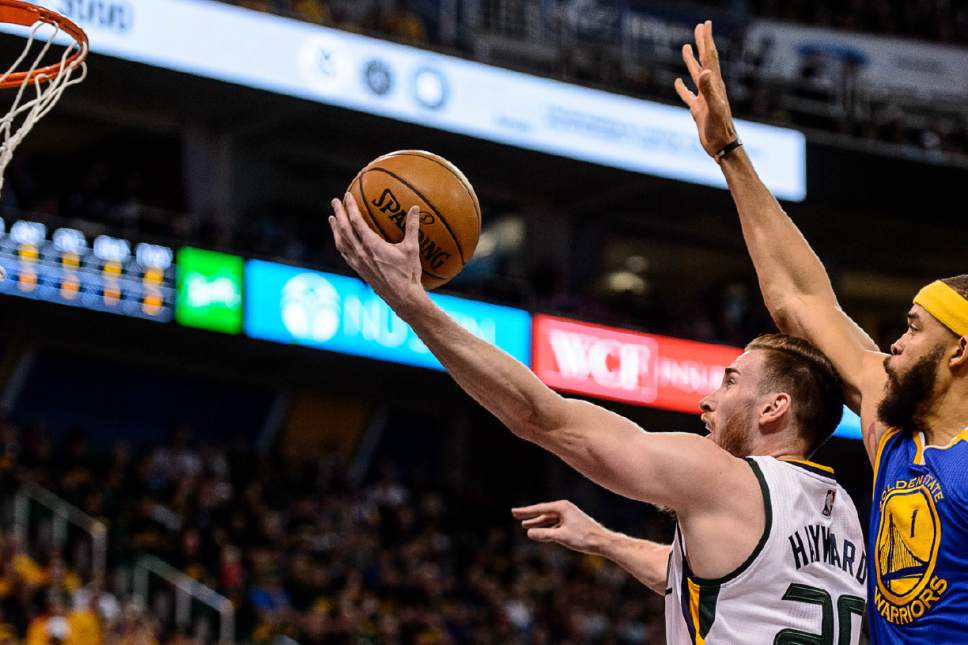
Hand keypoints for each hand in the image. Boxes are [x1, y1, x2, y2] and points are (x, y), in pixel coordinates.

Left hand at [329, 192, 426, 313]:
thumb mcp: (412, 249)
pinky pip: (345, 253)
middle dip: (339, 214)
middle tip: (334, 201)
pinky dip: (340, 243)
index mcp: (372, 246)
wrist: (402, 298)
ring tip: (332, 218)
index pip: (356, 223)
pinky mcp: (359, 270)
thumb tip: (416, 208)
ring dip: (335, 229)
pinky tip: (340, 240)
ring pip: (341, 242)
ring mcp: (358, 263)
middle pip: (344, 230)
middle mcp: (361, 254)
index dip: (350, 208)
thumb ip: (412, 227)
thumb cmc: (409, 274)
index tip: (347, 196)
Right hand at [512, 500, 609, 555]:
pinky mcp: (572, 523)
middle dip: (529, 515)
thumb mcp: (561, 537)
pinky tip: (540, 532)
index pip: (539, 509)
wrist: (602, 541)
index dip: (525, 511)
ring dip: (537, 523)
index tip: (513, 512)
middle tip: (515, 514)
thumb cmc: (583, 538)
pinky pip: (555, 524)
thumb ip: (544, 535)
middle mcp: (565, 508)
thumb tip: (529, 533)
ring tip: (525, 525)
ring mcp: (569, 515)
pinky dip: (546, 528)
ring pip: (549, 519)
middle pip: (543, 512)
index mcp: (562, 507)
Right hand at [674, 20, 736, 159]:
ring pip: (696, 74)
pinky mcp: (698, 110)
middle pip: (705, 60)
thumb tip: (705, 71)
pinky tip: (677, 82)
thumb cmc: (719, 128)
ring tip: (686, 47)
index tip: (705, 24)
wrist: (722, 146)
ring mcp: (704, 98)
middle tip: (699, 27)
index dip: (707, 40)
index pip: (710, 57)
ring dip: (691, 60)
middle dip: (702, 43)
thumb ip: (707, 89)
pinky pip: (688, 95)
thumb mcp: (713, 108)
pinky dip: (682, 88)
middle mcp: (710, 88)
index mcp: (714, 84)